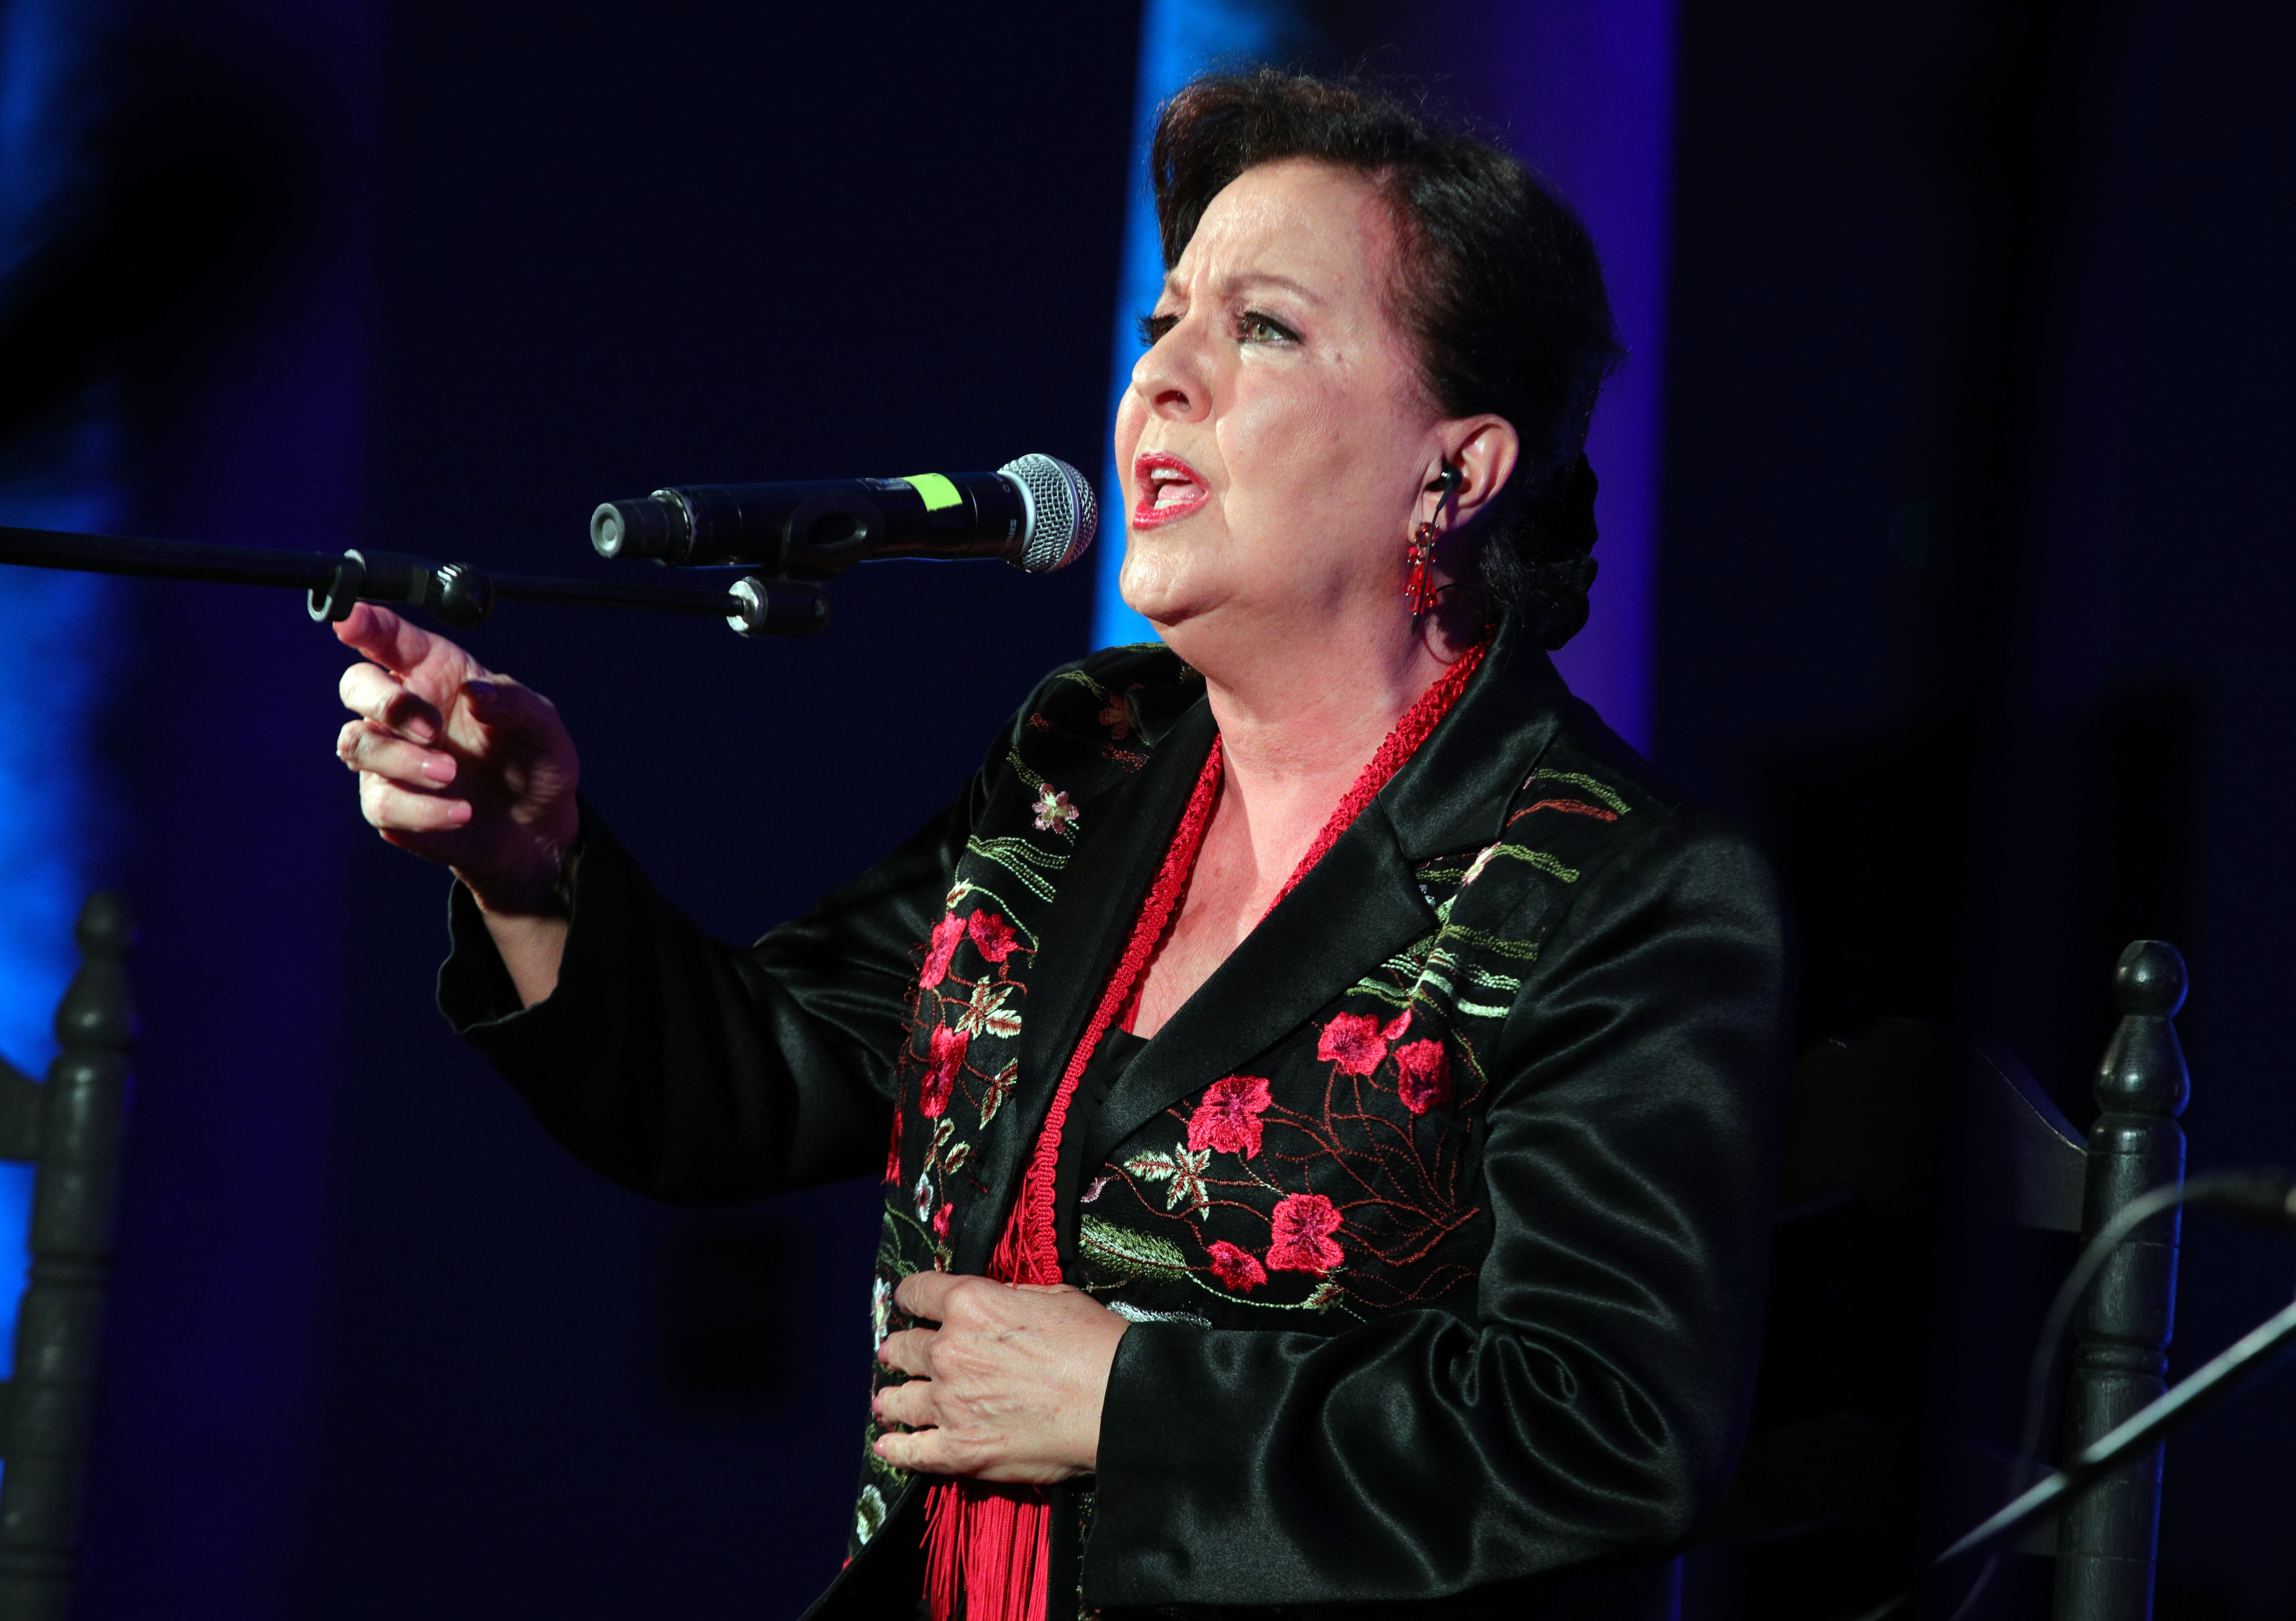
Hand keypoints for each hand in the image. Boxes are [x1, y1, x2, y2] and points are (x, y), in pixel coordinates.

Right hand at [333, 604, 579, 913]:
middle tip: (431, 730)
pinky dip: (422, 809)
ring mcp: (390, 758)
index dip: (365, 624)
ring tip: (452, 774)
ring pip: (358, 745)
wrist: (538, 825)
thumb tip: (475, 691)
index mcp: (436, 672)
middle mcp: (403, 711)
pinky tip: (461, 812)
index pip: (390, 638)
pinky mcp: (389, 804)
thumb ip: (513, 701)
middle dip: (386, 703)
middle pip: (357, 687)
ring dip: (403, 760)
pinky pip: (382, 802)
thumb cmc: (534, 760)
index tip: (350, 619)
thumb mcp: (542, 725)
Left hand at [872, 1273, 1128, 1482]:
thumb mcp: (1054, 1297)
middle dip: (897, 1352)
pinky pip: (912, 1452)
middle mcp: (950, 1351)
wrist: (1116, 1402)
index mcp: (970, 1305)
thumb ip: (1010, 1301)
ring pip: (898, 1400)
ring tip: (886, 1403)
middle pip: (903, 1348)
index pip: (918, 1292)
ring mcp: (950, 1403)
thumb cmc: (1095, 1344)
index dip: (909, 1298)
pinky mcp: (959, 1449)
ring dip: (890, 1399)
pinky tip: (887, 1448)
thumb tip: (996, 1306)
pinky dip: (896, 1450)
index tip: (906, 1303)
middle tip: (895, 1357)